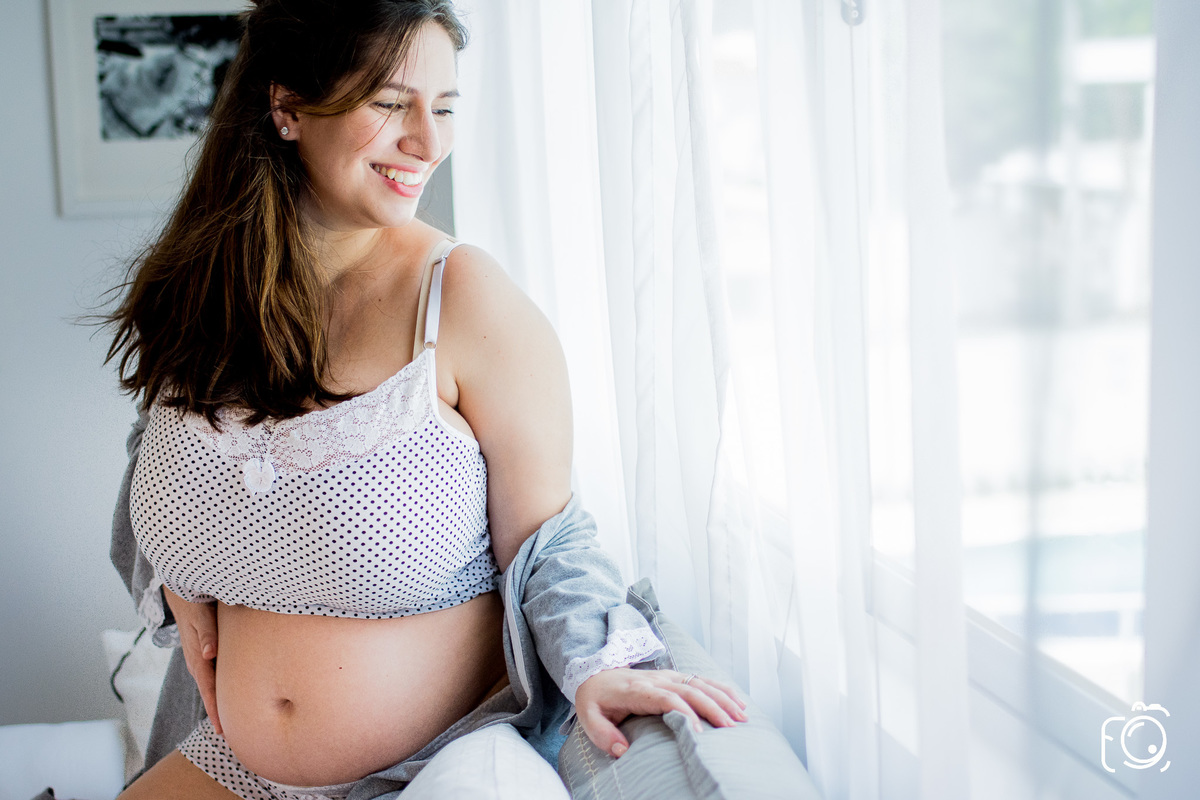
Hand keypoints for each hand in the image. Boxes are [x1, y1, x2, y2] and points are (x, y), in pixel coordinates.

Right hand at [162, 586, 221, 733]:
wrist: (183, 593)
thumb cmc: (196, 604)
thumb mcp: (202, 617)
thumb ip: (208, 635)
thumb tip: (210, 654)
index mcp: (197, 658)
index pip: (209, 689)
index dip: (216, 709)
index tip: (223, 729)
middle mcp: (198, 662)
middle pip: (210, 693)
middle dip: (219, 714)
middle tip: (230, 736)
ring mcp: (201, 658)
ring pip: (211, 685)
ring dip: (219, 702)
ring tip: (230, 722)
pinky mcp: (206, 652)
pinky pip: (214, 674)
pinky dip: (220, 687)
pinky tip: (228, 693)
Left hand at [573, 668, 748, 757]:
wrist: (594, 674)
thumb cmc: (595, 699)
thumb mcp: (589, 717)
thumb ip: (603, 734)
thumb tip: (622, 751)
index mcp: (637, 689)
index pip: (666, 697)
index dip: (684, 712)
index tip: (698, 732)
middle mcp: (656, 679)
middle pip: (690, 689)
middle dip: (713, 707)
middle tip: (731, 727)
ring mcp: (667, 676)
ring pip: (700, 682)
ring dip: (722, 697)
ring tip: (741, 715)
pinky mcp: (673, 677)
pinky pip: (701, 679)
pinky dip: (721, 688)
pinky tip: (737, 700)